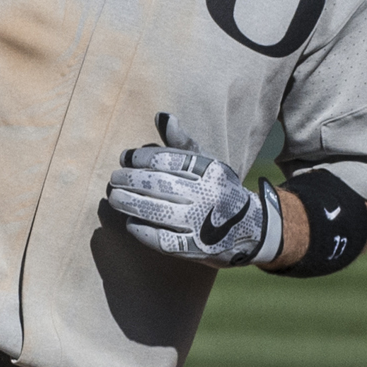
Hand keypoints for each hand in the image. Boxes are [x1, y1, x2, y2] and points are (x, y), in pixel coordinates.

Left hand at [108, 112, 282, 267]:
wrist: (251, 229)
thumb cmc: (217, 189)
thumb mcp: (208, 163)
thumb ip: (182, 142)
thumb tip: (161, 116)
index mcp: (210, 170)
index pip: (168, 160)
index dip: (141, 158)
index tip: (125, 158)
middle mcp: (208, 195)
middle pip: (160, 185)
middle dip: (131, 180)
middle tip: (114, 178)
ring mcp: (202, 224)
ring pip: (157, 212)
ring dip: (130, 204)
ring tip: (114, 198)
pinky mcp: (196, 249)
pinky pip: (162, 240)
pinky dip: (142, 230)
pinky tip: (131, 222)